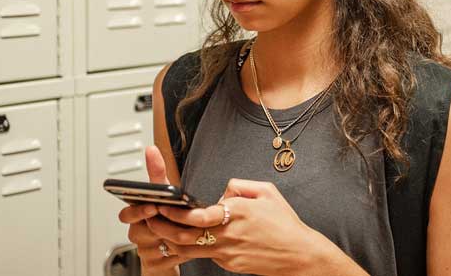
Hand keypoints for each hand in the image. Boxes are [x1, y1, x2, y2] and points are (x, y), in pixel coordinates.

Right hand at [118, 146, 188, 273]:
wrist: (167, 255)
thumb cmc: (165, 219)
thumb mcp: (163, 194)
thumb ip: (157, 174)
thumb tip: (151, 149)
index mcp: (137, 216)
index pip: (127, 213)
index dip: (137, 211)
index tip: (151, 206)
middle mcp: (138, 234)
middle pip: (143, 231)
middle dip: (160, 225)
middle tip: (172, 219)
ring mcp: (146, 251)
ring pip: (160, 244)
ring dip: (177, 237)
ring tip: (191, 229)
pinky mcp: (156, 266)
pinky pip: (171, 259)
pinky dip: (184, 250)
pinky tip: (196, 244)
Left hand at [150, 179, 336, 274]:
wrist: (299, 255)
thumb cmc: (285, 224)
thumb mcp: (267, 191)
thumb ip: (239, 185)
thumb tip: (222, 191)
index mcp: (237, 212)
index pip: (197, 215)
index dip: (175, 212)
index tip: (162, 205)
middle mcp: (229, 234)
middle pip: (186, 235)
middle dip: (163, 227)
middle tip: (150, 218)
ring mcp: (227, 252)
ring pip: (190, 248)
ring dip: (172, 240)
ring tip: (160, 230)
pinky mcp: (229, 264)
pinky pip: (206, 254)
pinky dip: (193, 247)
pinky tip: (185, 241)